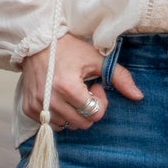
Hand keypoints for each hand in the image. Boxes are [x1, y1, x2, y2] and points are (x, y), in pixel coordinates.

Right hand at [21, 33, 142, 130]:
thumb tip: (139, 96)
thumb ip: (120, 77)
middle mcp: (50, 99)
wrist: (36, 41)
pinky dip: (58, 115)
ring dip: (72, 113)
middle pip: (82, 124)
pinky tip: (58, 97)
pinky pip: (49, 124)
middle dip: (88, 109)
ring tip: (70, 93)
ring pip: (66, 126)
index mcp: (68, 87)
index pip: (94, 114)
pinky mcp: (28, 108)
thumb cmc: (69, 48)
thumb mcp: (96, 59)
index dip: (99, 101)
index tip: (94, 85)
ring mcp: (37, 105)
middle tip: (84, 90)